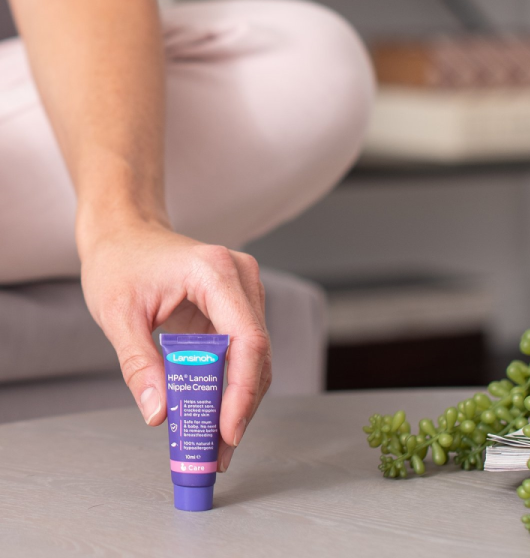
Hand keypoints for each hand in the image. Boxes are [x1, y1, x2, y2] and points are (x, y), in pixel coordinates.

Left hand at [79, 221, 271, 471]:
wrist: (125, 233)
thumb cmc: (120, 262)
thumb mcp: (118, 315)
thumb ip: (140, 364)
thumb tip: (160, 414)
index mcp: (215, 272)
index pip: (247, 339)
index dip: (242, 391)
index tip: (227, 431)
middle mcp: (240, 277)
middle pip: (257, 352)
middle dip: (240, 405)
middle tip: (217, 451)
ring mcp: (243, 289)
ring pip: (255, 356)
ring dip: (238, 399)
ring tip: (215, 443)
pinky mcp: (236, 304)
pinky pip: (242, 350)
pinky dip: (231, 383)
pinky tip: (215, 412)